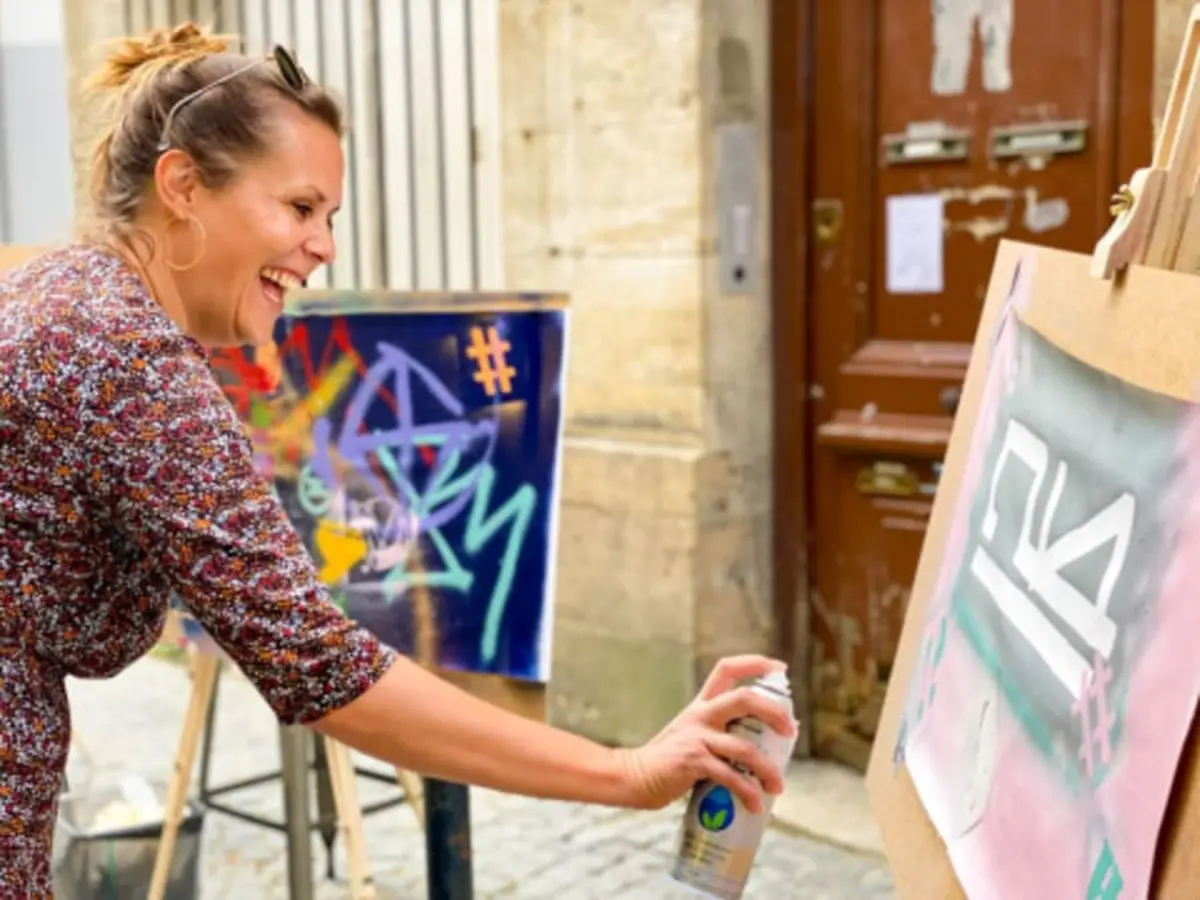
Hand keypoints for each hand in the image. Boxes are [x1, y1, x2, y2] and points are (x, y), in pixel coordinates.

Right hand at [618, 654, 795, 812]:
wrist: (635, 776)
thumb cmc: (670, 760)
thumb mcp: (693, 734)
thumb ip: (720, 733)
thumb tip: (762, 746)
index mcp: (701, 705)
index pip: (727, 669)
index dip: (755, 663)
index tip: (781, 669)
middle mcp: (700, 715)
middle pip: (744, 698)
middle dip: (773, 712)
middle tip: (790, 730)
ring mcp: (697, 737)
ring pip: (744, 748)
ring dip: (767, 769)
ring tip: (778, 786)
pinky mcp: (693, 761)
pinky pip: (729, 777)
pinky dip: (747, 792)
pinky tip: (754, 804)